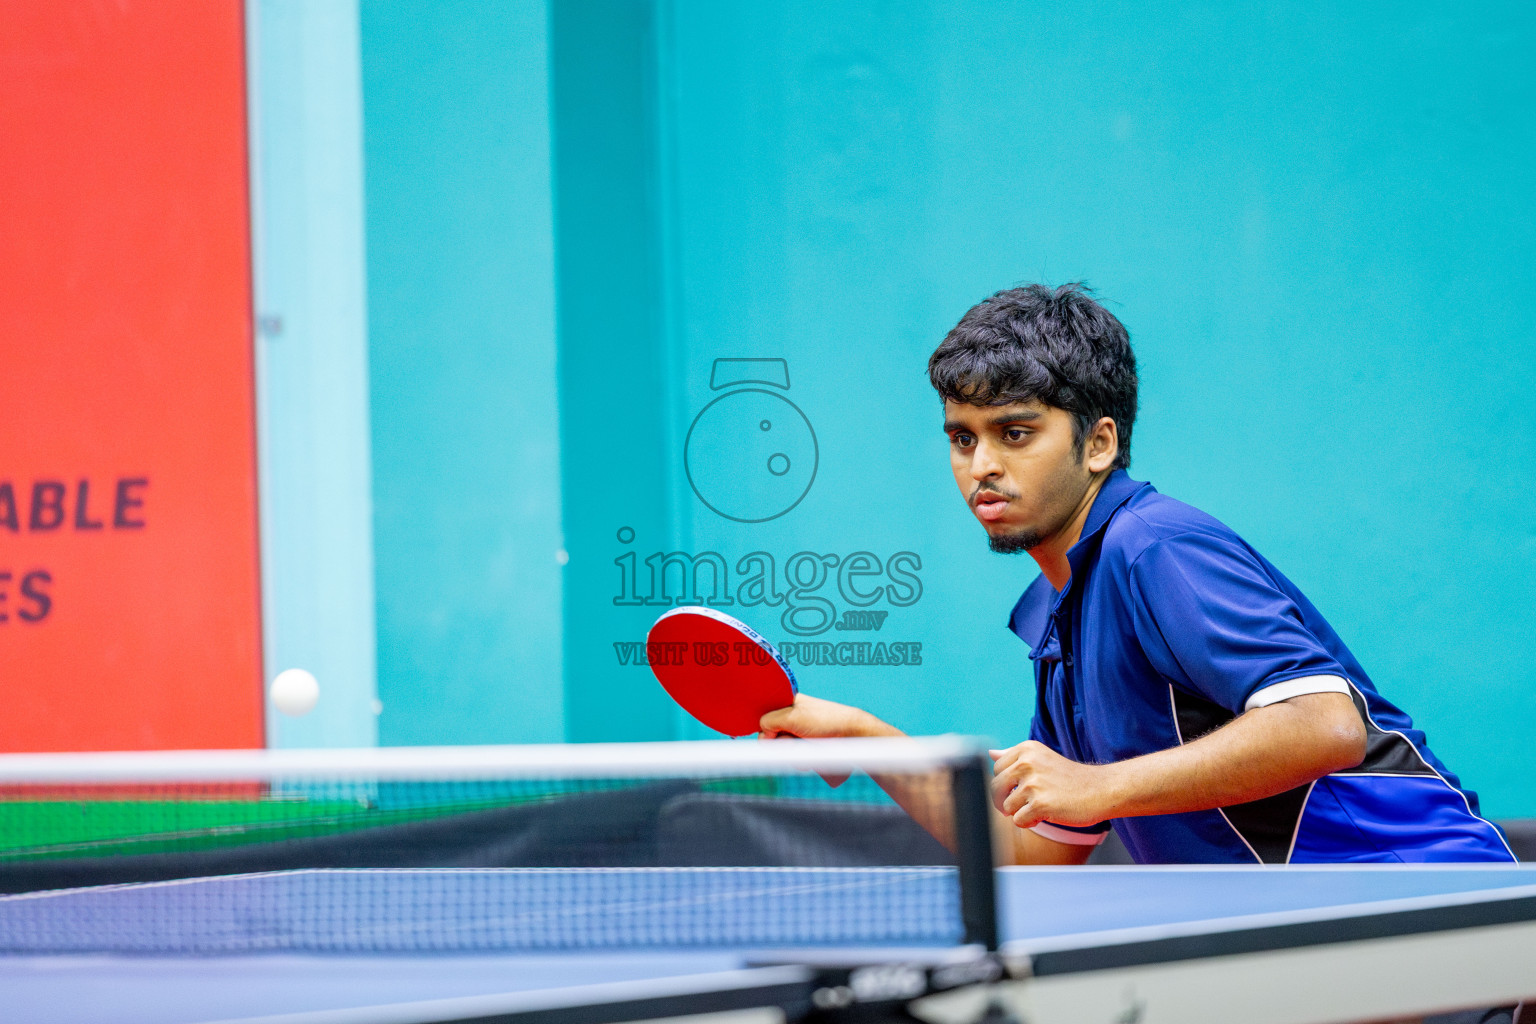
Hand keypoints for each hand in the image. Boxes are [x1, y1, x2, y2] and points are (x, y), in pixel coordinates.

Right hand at [760, 694, 896, 788]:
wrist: (852, 734)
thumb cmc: (825, 720)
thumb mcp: (792, 716)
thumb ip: (770, 721)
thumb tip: (762, 736)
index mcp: (786, 702)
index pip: (762, 717)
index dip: (764, 729)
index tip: (770, 734)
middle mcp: (790, 717)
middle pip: (769, 737)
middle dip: (780, 742)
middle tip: (794, 738)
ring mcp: (798, 733)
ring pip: (782, 750)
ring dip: (792, 752)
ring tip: (808, 745)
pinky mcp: (806, 748)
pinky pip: (794, 758)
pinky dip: (800, 759)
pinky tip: (811, 753)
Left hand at [990, 741, 1112, 828]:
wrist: (1101, 790)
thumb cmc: (1070, 777)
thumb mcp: (1042, 758)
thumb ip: (1014, 756)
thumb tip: (990, 753)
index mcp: (1025, 749)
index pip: (996, 771)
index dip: (1006, 784)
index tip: (1023, 788)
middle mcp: (1027, 763)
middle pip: (996, 789)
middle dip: (1008, 801)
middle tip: (1029, 802)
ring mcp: (1033, 783)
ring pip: (1006, 807)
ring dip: (1021, 812)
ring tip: (1041, 806)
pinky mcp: (1040, 804)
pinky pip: (1018, 820)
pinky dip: (1030, 822)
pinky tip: (1045, 815)